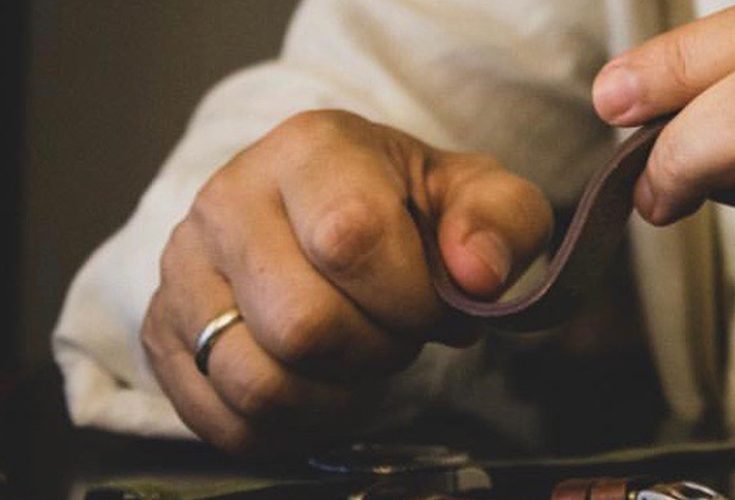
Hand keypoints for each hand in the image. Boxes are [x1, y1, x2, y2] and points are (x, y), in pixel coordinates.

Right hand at [141, 110, 551, 452]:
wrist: (338, 211)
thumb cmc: (411, 208)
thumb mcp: (477, 197)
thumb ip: (501, 221)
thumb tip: (479, 275)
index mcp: (311, 150)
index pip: (350, 240)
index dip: (411, 298)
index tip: (438, 306)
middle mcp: (230, 199)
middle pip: (302, 325)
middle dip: (377, 351)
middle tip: (399, 333)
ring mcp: (185, 267)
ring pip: (258, 382)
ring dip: (334, 396)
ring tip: (360, 357)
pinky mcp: (162, 331)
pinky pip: (222, 418)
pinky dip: (287, 427)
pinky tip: (321, 386)